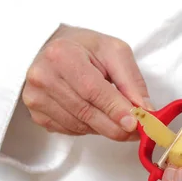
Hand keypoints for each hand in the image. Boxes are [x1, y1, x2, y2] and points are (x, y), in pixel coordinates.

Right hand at [23, 24, 152, 140]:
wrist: (52, 48)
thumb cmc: (85, 48)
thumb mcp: (114, 52)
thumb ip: (131, 81)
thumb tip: (145, 111)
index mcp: (62, 55)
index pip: (92, 90)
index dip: (114, 109)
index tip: (134, 123)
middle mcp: (43, 77)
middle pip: (85, 112)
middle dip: (114, 126)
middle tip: (135, 132)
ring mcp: (36, 98)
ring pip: (79, 126)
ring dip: (103, 128)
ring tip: (117, 120)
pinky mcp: (36, 114)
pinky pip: (69, 131)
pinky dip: (88, 128)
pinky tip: (95, 116)